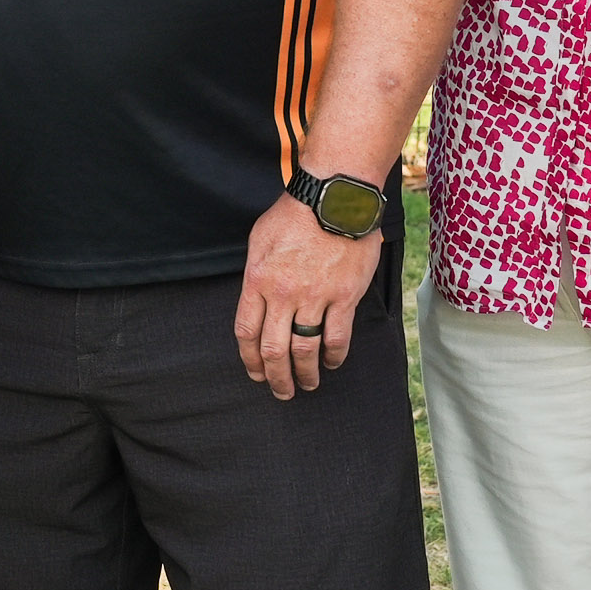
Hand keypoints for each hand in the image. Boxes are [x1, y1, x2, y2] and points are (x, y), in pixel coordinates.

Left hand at [238, 193, 381, 398]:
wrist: (335, 197)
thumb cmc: (295, 214)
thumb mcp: (259, 240)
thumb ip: (256, 275)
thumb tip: (257, 302)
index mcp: (257, 280)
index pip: (246, 332)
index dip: (250, 360)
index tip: (256, 373)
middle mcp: (283, 294)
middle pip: (273, 349)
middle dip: (276, 377)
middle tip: (281, 392)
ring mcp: (314, 297)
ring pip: (304, 349)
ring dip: (304, 374)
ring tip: (308, 384)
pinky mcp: (344, 296)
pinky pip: (337, 337)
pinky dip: (333, 356)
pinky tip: (331, 362)